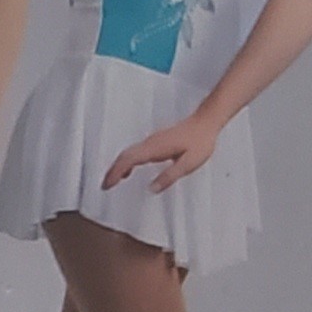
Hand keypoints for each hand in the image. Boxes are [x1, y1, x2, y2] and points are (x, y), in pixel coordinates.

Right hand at [102, 111, 219, 194]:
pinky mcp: (157, 140)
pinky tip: (130, 170)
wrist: (206, 122)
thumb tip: (152, 188)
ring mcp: (153, 140)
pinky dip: (128, 161)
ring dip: (119, 166)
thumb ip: (170, 176)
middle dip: (112, 171)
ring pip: (129, 153)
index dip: (115, 173)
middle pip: (125, 156)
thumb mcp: (188, 164)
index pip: (129, 160)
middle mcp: (150, 142)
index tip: (106, 185)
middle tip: (105, 185)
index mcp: (155, 148)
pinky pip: (137, 151)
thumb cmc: (200, 141)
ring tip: (113, 180)